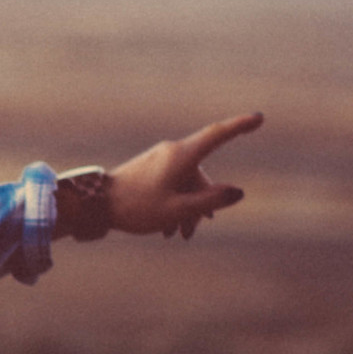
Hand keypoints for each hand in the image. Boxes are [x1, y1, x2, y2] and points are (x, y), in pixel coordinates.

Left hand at [107, 111, 263, 238]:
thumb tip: (238, 192)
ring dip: (187, 208)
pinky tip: (167, 228)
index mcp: (181, 155)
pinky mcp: (149, 168)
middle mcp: (171, 152)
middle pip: (201, 174)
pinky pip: (172, 183)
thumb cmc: (136, 207)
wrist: (94, 204)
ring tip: (176, 235)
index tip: (259, 118)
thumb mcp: (178, 209)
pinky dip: (175, 203)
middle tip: (188, 233)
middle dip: (203, 203)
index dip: (240, 126)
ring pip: (186, 183)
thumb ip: (210, 201)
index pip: (217, 135)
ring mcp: (159, 159)